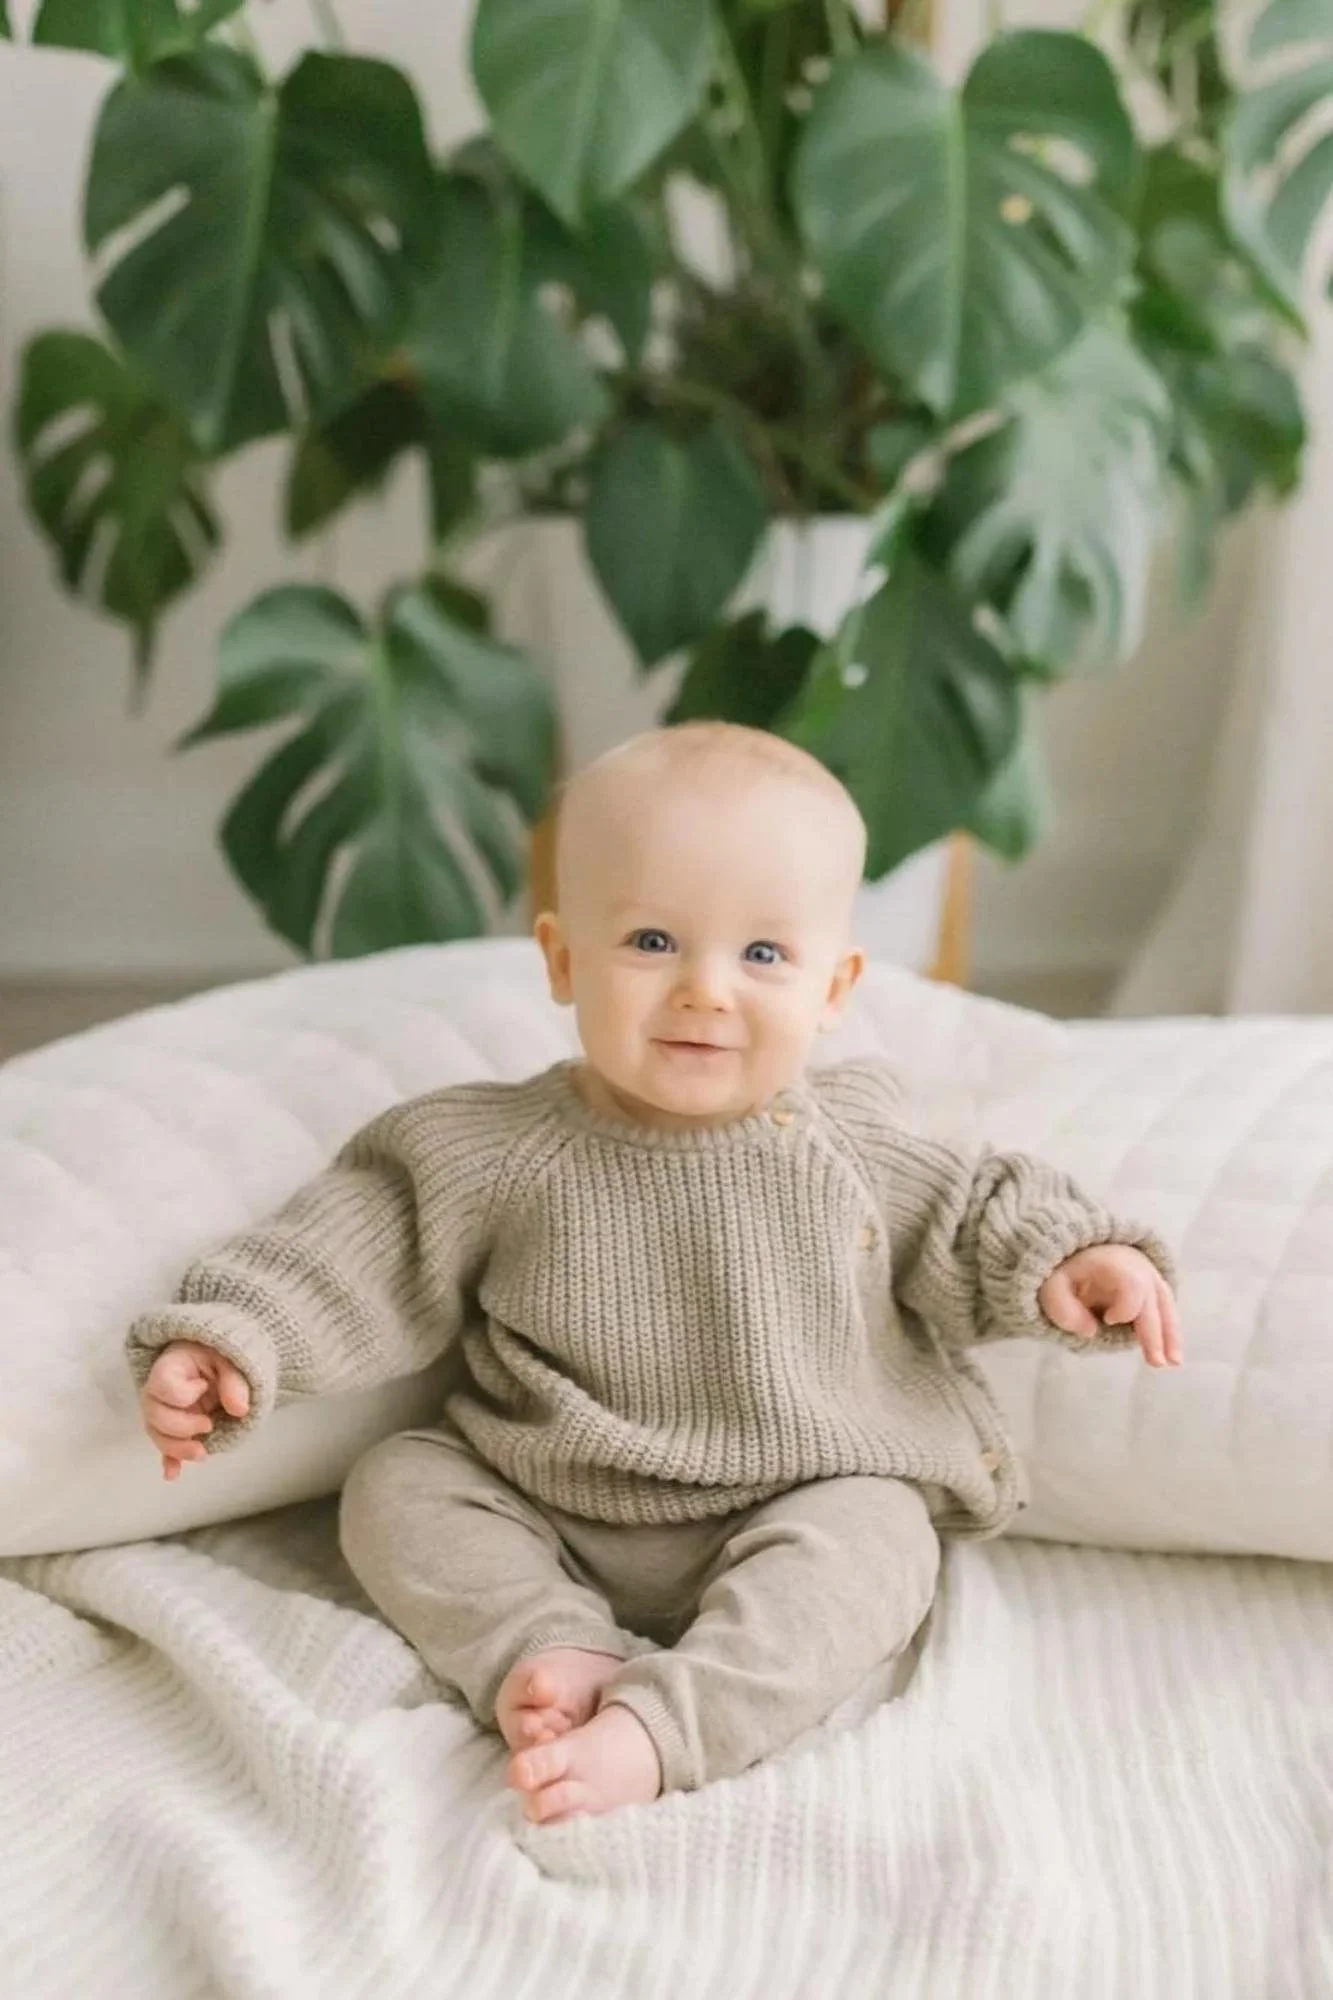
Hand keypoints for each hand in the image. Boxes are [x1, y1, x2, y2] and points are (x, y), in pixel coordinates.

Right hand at [140, 1340, 251, 1480]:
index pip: (163, 1385)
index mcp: (170, 1367)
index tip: (204, 1386)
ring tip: (201, 1455)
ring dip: (176, 1448)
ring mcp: (162, 1410)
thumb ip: (235, 1382)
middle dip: (181, 1427)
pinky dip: (169, 1460)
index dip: (183, 1393)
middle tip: (208, 1425)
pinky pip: (164, 1446)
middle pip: (155, 1414)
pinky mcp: (172, 1426)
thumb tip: (240, 1410)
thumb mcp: (231, 1360)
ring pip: (157, 1433)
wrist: (216, 1358)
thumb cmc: (220, 1354)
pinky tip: (173, 1474)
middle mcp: (158, 1390)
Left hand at [1038, 1244, 1182, 1367]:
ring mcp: (1151, 1278)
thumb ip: (1063, 1308)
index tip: (1107, 1320)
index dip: (1126, 1307)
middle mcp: (1139, 1269)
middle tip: (1155, 1362)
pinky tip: (1173, 1356)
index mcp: (1113, 1264)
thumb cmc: (1069, 1271)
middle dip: (1154, 1333)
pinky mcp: (1156, 1290)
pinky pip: (1167, 1310)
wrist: (1086, 1251)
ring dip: (1170, 1335)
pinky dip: (1170, 1332)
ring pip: (1166, 1306)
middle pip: (1151, 1302)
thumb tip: (1091, 1331)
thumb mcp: (1053, 1286)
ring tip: (1173, 1363)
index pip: (1131, 1285)